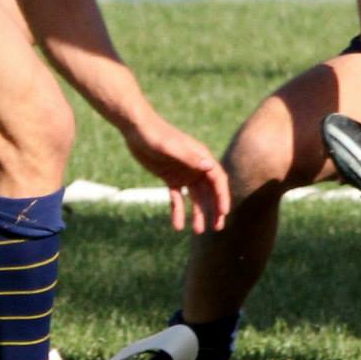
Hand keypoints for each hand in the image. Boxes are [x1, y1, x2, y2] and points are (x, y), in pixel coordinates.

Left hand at [124, 117, 229, 233]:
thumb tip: (209, 166)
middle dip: (215, 209)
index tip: (223, 213)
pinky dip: (178, 211)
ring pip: (195, 197)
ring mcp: (184, 173)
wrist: (137, 128)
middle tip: (217, 228)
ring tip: (197, 231)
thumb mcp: (170, 146)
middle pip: (210, 191)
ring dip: (198, 213)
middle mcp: (196, 166)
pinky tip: (177, 226)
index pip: (217, 180)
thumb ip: (188, 156)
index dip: (222, 196)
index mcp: (201, 157)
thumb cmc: (155, 134)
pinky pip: (177, 198)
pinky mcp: (171, 178)